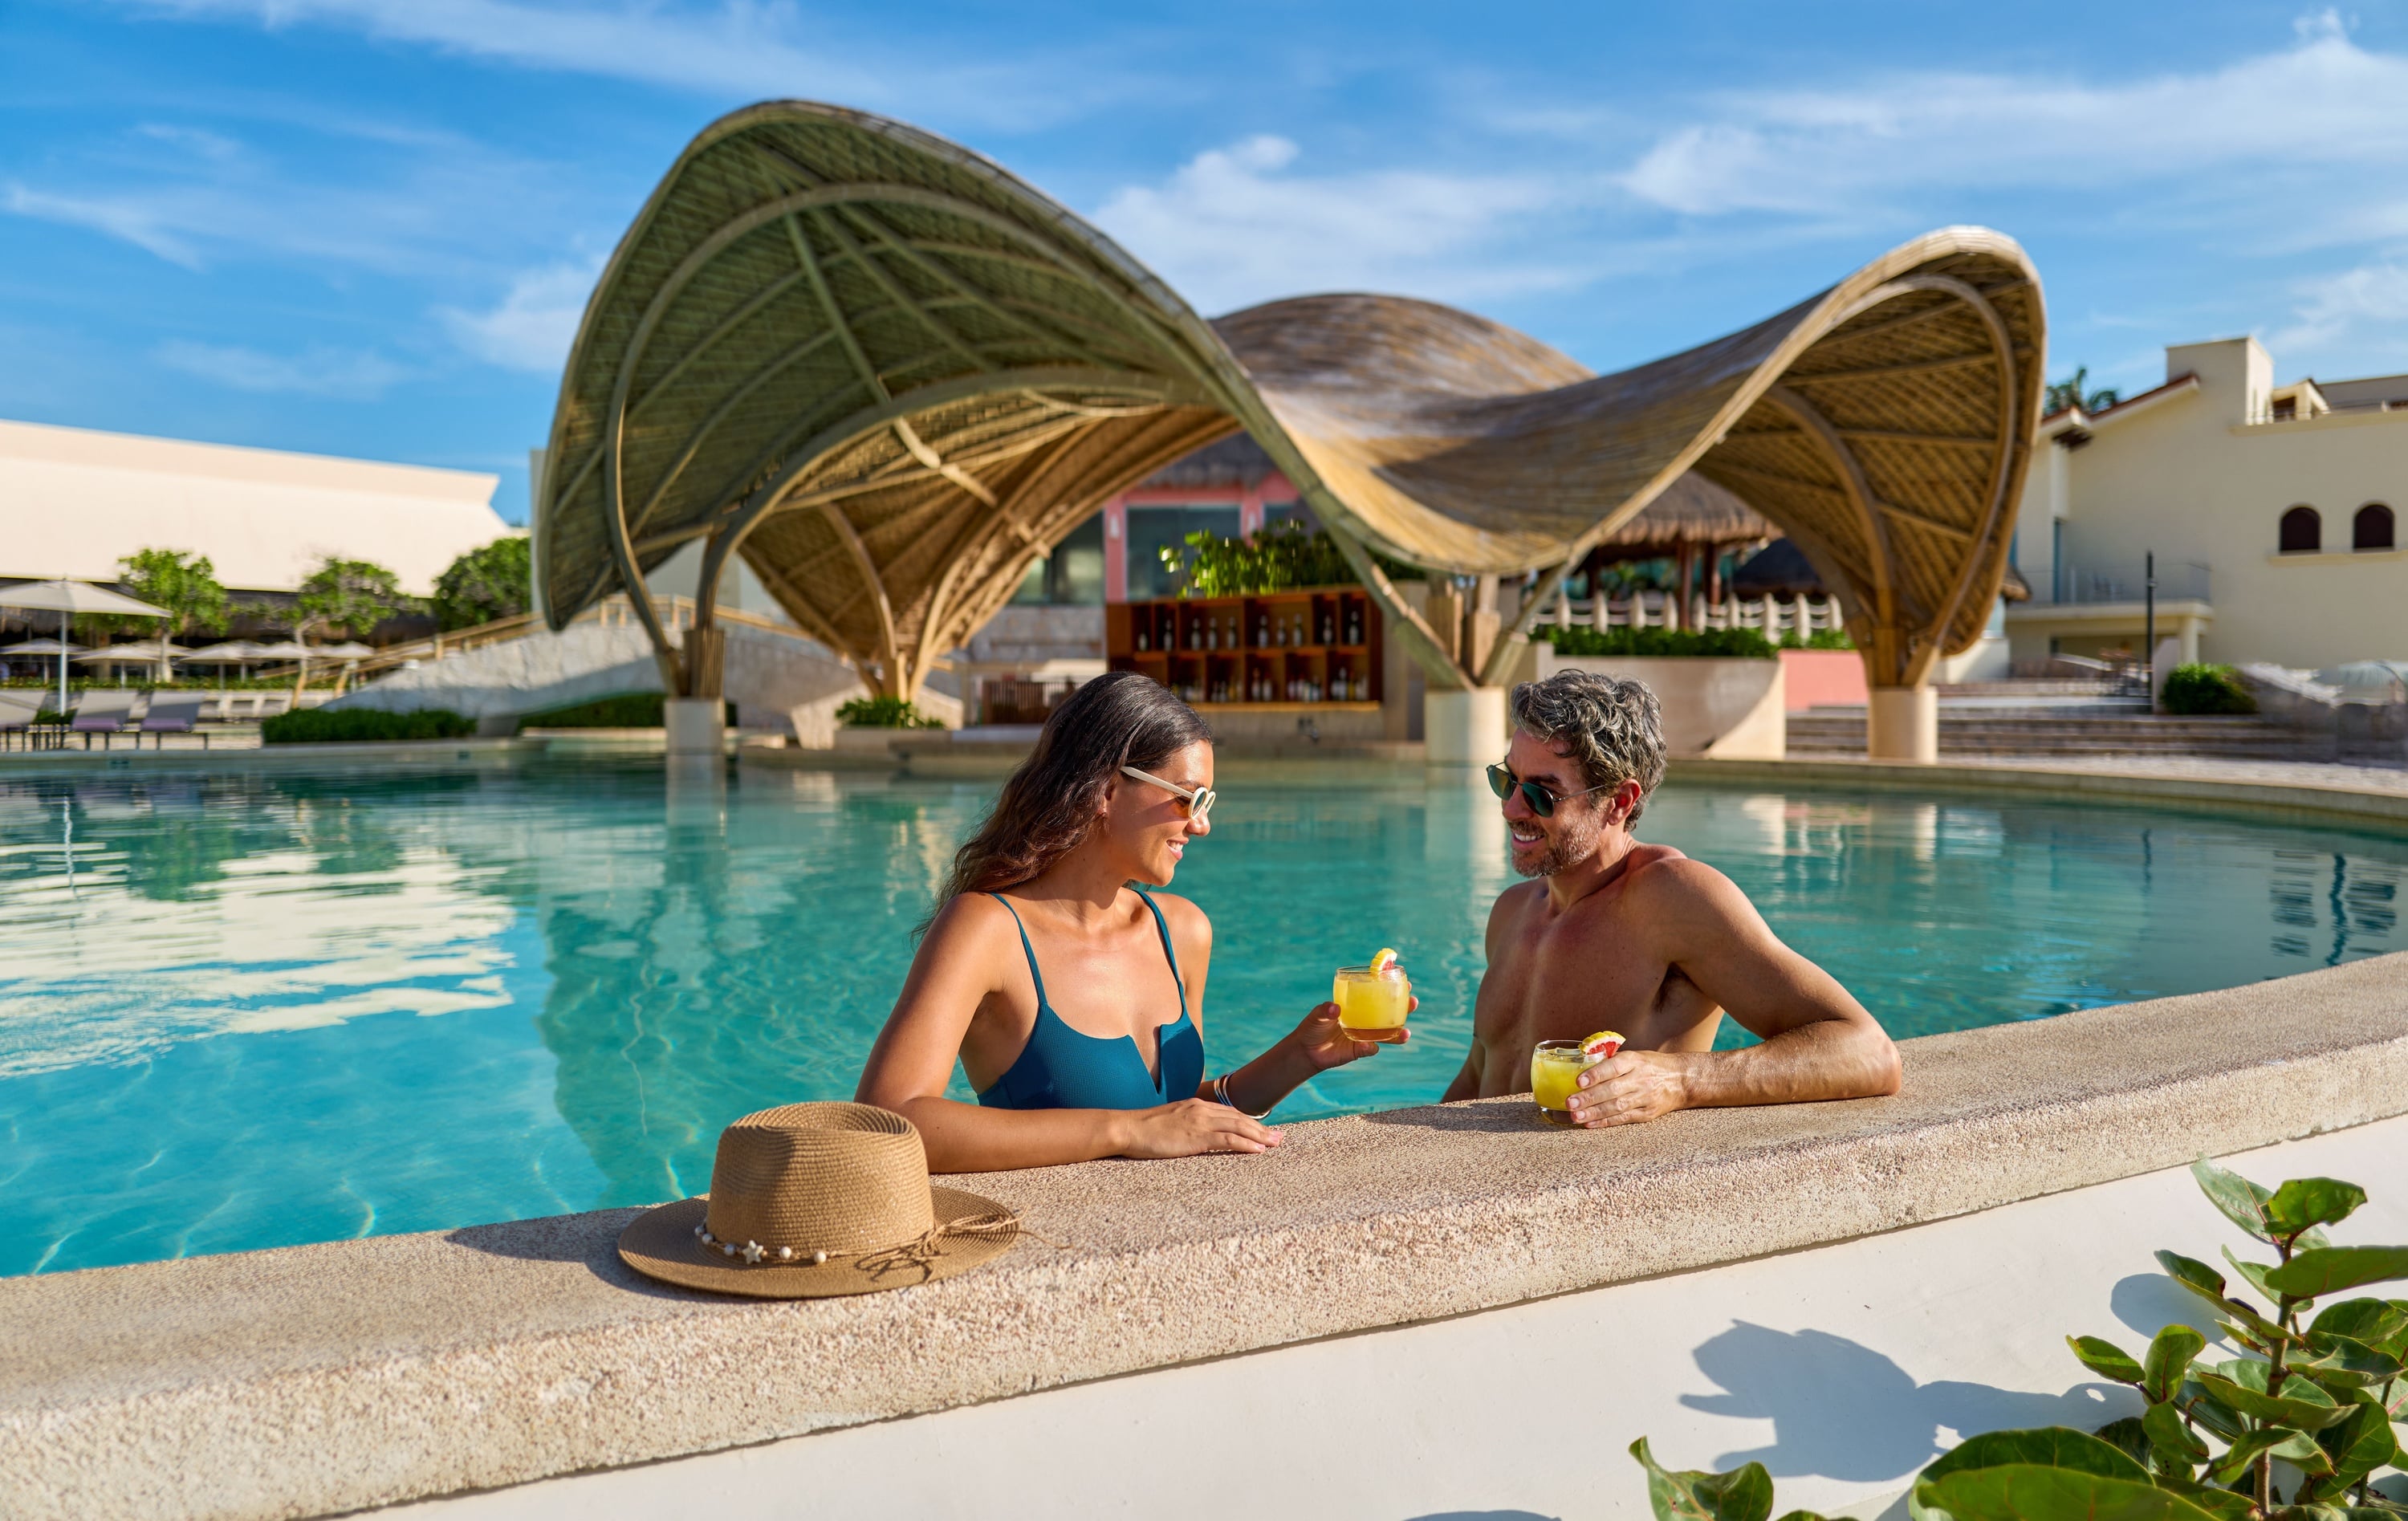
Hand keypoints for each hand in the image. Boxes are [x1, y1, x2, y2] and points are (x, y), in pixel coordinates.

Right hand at [1114, 1098, 1283, 1157]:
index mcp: (1196, 1106)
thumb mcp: (1170, 1123)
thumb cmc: (1143, 1130)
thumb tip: (1195, 1136)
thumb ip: (1186, 1126)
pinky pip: (1227, 1139)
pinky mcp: (1196, 1135)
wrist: (1127, 1128)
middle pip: (1239, 1117)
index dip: (1249, 1121)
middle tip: (1279, 1138)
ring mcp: (1200, 1121)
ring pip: (1238, 1126)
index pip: (1229, 1113)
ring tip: (1275, 1144)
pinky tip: (1258, 1150)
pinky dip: (1245, 1143)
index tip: (1263, 1130)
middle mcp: (1201, 1109)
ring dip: (1260, 1136)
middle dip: (1261, 1128)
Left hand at [1291, 997, 1415, 1071]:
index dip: (1392, 989)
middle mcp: (1366, 1020)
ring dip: (1398, 1034)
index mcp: (1358, 1006)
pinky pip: (1370, 1049)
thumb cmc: (1313, 1027)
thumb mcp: (1317, 1014)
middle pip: (1390, 1013)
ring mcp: (1365, 1035)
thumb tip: (1335, 1008)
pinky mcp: (1360, 1050)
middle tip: (1413, 1002)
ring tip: (1406, 1033)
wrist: (1307, 1050)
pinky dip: (1372, 1047)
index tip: (1405, 982)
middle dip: (1405, 1008)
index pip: (1378, 995)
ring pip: (1387, 1034)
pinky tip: (1370, 1045)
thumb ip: (1325, 1009)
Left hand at [1564, 1049, 1689, 1127]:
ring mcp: (1645, 1097)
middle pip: (1613, 1090)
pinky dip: (1606, 1122)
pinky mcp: (1648, 1113)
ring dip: (1594, 1113)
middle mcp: (1641, 1079)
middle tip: (1570, 1103)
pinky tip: (1590, 1123)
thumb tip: (1580, 1066)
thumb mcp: (1635, 1056)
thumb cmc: (1651, 1066)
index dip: (1596, 1074)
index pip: (1614, 1067)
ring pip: (1617, 1107)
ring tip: (1576, 1116)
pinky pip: (1624, 1119)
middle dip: (1589, 1098)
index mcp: (1635, 1060)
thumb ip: (1612, 1062)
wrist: (1682, 1080)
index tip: (1579, 1081)